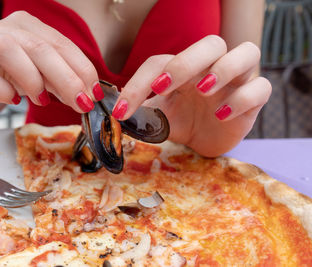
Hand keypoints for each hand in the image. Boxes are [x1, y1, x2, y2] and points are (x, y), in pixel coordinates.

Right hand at [0, 11, 102, 112]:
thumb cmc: (14, 77)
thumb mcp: (44, 76)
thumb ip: (63, 80)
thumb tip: (88, 94)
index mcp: (28, 25)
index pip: (61, 43)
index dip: (81, 69)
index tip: (94, 93)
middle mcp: (4, 28)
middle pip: (39, 47)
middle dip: (66, 78)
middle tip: (80, 103)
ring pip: (7, 50)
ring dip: (32, 79)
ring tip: (42, 100)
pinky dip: (2, 90)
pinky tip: (13, 100)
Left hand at [112, 35, 271, 156]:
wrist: (205, 141)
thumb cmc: (181, 121)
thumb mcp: (158, 117)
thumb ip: (140, 112)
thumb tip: (111, 114)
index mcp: (183, 67)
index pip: (161, 62)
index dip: (139, 83)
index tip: (121, 110)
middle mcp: (211, 66)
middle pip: (210, 43)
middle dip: (185, 62)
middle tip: (162, 87)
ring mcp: (237, 80)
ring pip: (247, 51)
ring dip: (224, 67)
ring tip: (203, 89)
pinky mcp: (255, 100)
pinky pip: (261, 87)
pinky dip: (243, 98)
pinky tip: (222, 115)